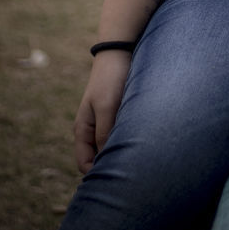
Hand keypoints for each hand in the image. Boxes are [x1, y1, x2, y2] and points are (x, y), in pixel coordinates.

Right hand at [73, 50, 131, 173]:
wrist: (121, 51)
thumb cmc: (111, 79)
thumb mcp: (107, 106)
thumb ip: (105, 134)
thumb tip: (106, 163)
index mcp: (82, 130)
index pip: (85, 165)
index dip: (98, 174)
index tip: (118, 178)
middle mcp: (93, 130)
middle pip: (100, 159)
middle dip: (113, 167)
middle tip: (134, 172)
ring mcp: (107, 123)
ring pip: (114, 148)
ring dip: (124, 153)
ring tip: (142, 157)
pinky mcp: (120, 116)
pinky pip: (123, 136)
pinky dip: (131, 141)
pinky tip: (146, 142)